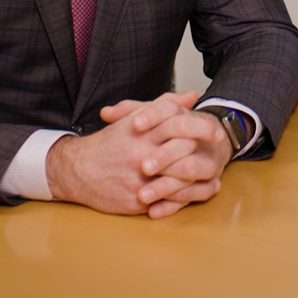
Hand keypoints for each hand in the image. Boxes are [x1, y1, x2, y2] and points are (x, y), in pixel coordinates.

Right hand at [46, 91, 229, 218]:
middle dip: (204, 153)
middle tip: (219, 155)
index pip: (178, 123)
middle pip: (182, 151)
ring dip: (199, 178)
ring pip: (178, 179)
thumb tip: (191, 95)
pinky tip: (198, 192)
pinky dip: (185, 198)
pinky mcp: (135, 200)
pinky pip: (166, 201)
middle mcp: (141, 154)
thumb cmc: (110, 143)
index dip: (202, 126)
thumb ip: (164, 106)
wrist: (77, 171)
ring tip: (213, 175)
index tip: (218, 131)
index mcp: (142, 132)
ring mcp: (139, 179)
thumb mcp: (134, 119)